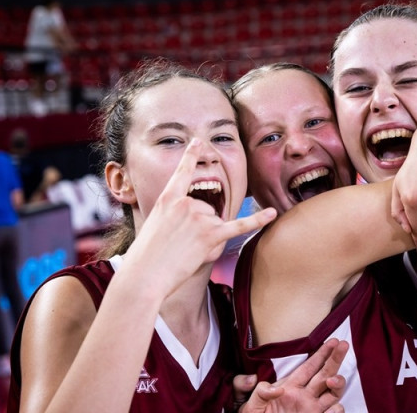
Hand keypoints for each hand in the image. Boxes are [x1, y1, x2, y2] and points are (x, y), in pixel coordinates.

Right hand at [124, 139, 276, 295]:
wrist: (145, 274)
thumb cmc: (146, 257)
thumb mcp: (156, 226)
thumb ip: (177, 217)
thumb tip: (202, 224)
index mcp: (168, 199)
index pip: (182, 173)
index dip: (191, 157)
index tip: (198, 142)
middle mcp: (186, 203)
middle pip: (207, 211)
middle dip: (199, 229)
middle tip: (178, 245)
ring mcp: (199, 218)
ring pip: (216, 224)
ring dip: (207, 240)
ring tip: (186, 251)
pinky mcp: (210, 235)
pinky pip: (238, 226)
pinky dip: (257, 220)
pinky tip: (271, 213)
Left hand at [235, 339, 348, 412]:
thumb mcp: (252, 407)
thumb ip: (261, 392)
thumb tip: (278, 387)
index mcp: (290, 388)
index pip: (309, 367)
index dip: (321, 354)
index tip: (332, 341)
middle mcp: (305, 397)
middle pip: (325, 374)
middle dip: (335, 359)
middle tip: (343, 344)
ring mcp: (313, 410)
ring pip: (333, 393)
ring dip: (338, 383)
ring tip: (332, 381)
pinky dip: (336, 410)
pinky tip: (332, 409)